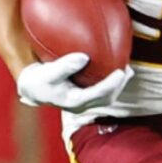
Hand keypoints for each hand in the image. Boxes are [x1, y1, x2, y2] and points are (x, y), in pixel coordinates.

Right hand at [17, 52, 132, 112]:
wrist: (34, 89)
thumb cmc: (39, 80)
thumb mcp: (47, 73)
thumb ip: (64, 66)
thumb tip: (84, 57)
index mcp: (73, 102)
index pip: (98, 95)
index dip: (111, 84)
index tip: (121, 72)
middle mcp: (81, 105)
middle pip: (107, 99)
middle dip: (119, 86)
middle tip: (127, 69)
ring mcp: (84, 103)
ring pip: (107, 97)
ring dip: (118, 85)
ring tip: (126, 69)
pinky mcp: (85, 96)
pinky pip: (103, 92)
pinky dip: (111, 82)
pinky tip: (115, 69)